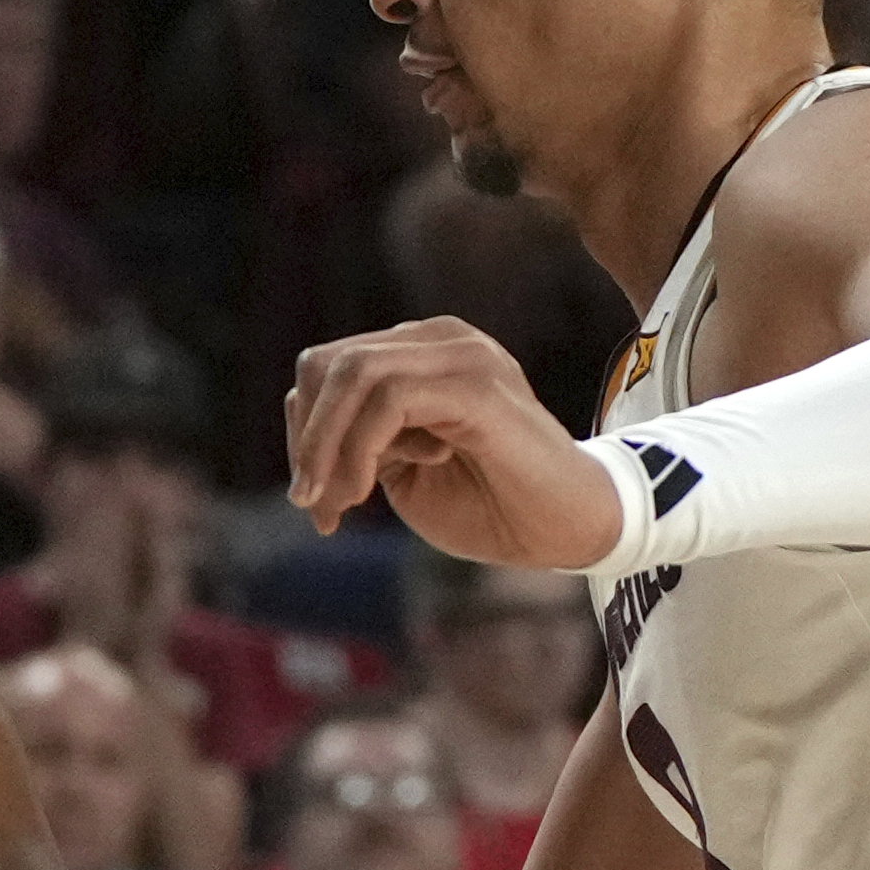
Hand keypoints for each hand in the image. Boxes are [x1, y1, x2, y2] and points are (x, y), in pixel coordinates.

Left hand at [284, 318, 621, 563]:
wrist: (566, 531)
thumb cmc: (489, 504)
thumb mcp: (400, 470)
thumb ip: (355, 440)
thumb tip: (303, 436)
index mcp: (419, 352)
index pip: (327, 368)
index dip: (305, 434)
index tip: (314, 502)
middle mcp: (439, 338)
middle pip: (328, 364)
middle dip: (307, 442)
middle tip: (316, 506)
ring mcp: (462, 354)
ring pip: (351, 374)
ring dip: (327, 448)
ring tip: (339, 506)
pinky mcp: (477, 384)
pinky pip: (389, 398)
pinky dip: (359, 448)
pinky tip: (368, 492)